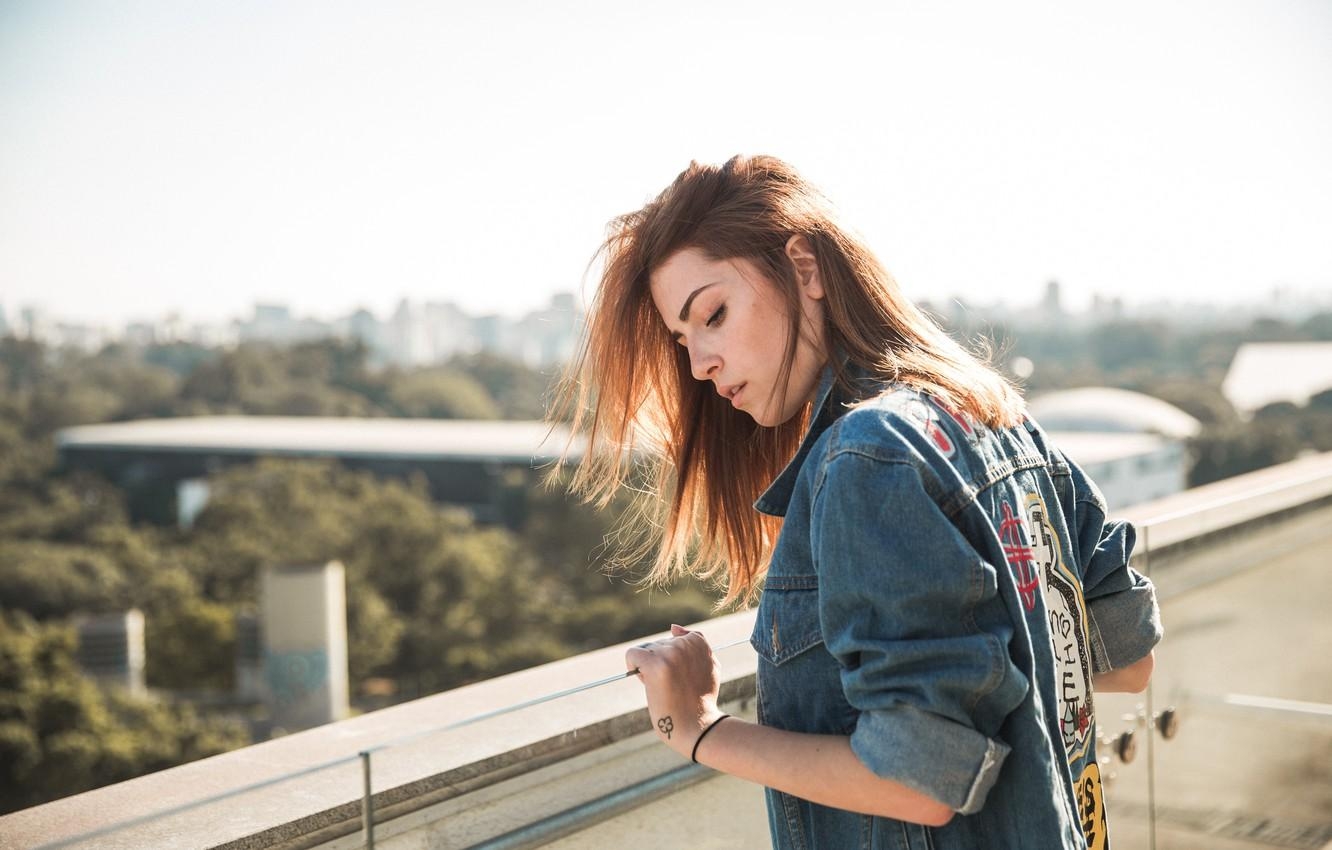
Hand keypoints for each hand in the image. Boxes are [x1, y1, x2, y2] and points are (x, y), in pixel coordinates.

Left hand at [625, 624, 724, 758]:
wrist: (696, 726)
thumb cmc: (702, 699)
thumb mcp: (709, 665)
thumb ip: (697, 644)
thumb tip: (672, 627)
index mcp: (698, 641)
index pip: (674, 638)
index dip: (674, 658)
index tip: (682, 676)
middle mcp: (684, 643)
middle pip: (658, 646)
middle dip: (661, 663)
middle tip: (672, 686)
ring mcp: (670, 653)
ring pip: (646, 652)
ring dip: (649, 668)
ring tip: (663, 688)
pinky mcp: (655, 664)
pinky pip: (632, 655)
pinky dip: (633, 666)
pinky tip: (646, 682)